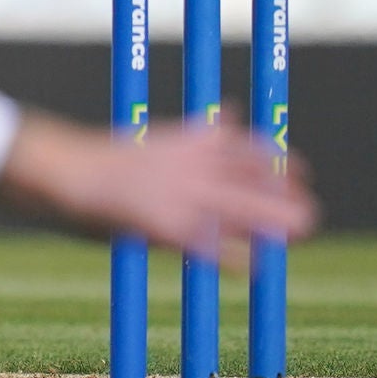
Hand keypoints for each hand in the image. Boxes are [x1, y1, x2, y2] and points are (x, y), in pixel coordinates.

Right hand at [0, 116, 317, 267]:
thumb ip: (197, 134)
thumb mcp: (157, 138)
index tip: (301, 172)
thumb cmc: (105, 158)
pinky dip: (240, 257)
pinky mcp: (171, 228)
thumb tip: (231, 110)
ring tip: (303, 232)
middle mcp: (194, 166)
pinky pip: (216, 246)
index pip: (249, 147)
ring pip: (245, 211)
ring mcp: (184, 197)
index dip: (278, 162)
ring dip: (276, 222)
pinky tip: (258, 266)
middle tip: (310, 212)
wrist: (66, 171)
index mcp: (190, 140)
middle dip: (285, 195)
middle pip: (255, 179)